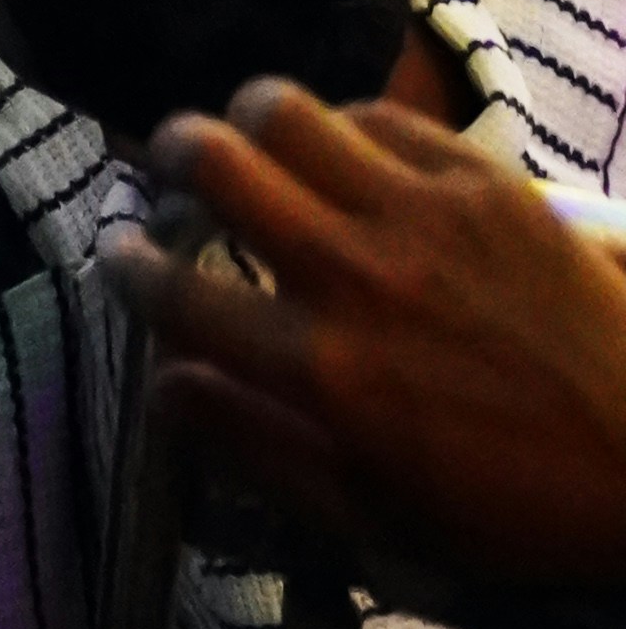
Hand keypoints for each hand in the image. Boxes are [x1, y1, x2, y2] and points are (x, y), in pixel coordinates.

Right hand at [118, 83, 625, 591]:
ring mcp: (420, 212)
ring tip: (257, 145)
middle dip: (170, 156)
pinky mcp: (481, 177)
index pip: (178, 294)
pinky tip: (354, 161)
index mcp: (324, 371)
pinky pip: (379, 115)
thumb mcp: (376, 520)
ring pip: (285, 108)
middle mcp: (356, 274)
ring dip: (250, 122)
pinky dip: (344, 128)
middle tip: (176, 173)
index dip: (126, 268)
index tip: (118, 258)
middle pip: (214, 161)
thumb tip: (161, 388)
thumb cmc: (511, 508)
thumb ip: (257, 449)